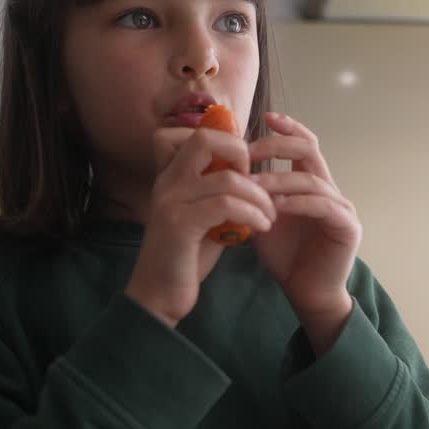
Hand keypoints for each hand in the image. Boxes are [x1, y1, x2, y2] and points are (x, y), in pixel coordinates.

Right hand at [126, 126, 275, 325]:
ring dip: (259, 196)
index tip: (244, 167)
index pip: (194, 133)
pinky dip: (252, 214)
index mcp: (171, 175)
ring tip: (270, 215)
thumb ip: (219, 193)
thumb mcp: (204, 216)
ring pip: (227, 178)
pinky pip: (226, 205)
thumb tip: (252, 176)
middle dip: (241, 153)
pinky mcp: (179, 224)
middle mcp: (167, 181)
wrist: (157, 295)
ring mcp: (170, 200)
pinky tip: (261, 227)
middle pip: (205, 138)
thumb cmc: (185, 257)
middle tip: (257, 182)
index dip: (226, 140)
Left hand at [248, 113, 361, 318]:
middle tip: (250, 150)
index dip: (288, 128)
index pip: (304, 144)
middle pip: (309, 150)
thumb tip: (227, 168)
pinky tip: (276, 206)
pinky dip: (298, 203)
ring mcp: (341, 206)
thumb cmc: (285, 257)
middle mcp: (329, 189)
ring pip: (311, 179)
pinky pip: (322, 205)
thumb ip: (255, 195)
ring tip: (252, 184)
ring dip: (279, 179)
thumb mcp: (263, 218)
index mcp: (311, 184)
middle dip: (278, 145)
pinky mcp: (347, 226)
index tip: (265, 117)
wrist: (306, 293)